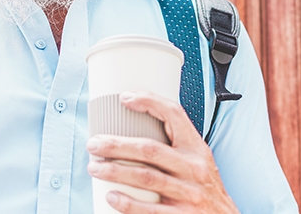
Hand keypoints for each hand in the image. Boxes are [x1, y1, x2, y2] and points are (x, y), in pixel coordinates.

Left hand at [86, 92, 239, 213]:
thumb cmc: (206, 189)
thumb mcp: (199, 161)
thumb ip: (174, 147)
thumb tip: (134, 130)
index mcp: (196, 149)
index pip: (174, 115)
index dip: (149, 102)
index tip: (124, 98)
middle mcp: (194, 168)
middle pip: (150, 149)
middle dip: (117, 145)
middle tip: (94, 144)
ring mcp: (189, 194)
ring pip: (146, 177)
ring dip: (115, 171)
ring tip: (94, 168)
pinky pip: (150, 210)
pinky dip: (128, 203)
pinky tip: (111, 196)